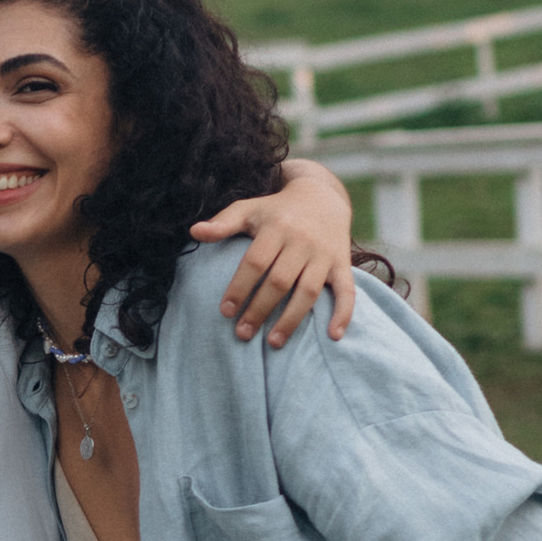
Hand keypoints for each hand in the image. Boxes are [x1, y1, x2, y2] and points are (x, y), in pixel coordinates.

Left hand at [193, 159, 358, 344]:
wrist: (322, 197)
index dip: (240, 287)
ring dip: (291, 319)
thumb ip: (223, 223)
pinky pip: (347, 291)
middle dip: (260, 309)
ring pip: (309, 291)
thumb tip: (194, 231)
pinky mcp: (342, 264)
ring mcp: (324, 254)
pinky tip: (333, 336)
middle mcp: (302, 241)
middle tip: (242, 334)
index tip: (225, 312)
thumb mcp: (250, 209)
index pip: (255, 262)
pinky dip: (343, 314)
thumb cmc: (277, 210)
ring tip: (272, 343)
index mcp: (277, 228)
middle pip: (280, 281)